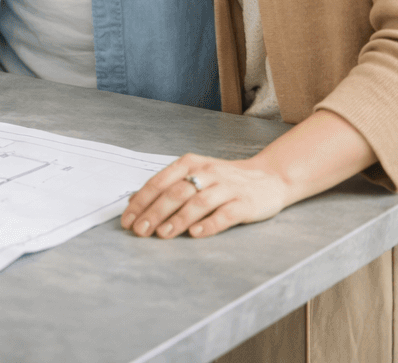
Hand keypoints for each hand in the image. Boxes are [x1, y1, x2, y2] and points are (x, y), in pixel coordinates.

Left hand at [120, 152, 288, 238]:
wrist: (269, 177)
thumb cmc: (224, 180)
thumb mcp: (194, 175)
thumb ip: (167, 186)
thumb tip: (134, 202)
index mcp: (190, 164)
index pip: (159, 182)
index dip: (141, 202)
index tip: (128, 220)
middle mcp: (207, 173)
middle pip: (175, 193)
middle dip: (154, 213)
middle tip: (140, 230)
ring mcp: (227, 187)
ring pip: (198, 203)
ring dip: (177, 219)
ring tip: (163, 234)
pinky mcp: (245, 203)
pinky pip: (225, 214)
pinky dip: (209, 224)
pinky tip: (195, 234)